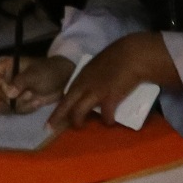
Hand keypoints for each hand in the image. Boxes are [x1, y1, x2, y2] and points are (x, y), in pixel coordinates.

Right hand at [0, 52, 73, 112]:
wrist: (65, 82)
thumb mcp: (35, 75)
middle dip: (4, 98)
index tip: (7, 88)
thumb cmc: (49, 72)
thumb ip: (20, 82)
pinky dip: (26, 109)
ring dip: (19, 104)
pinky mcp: (19, 103)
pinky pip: (14, 111)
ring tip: (33, 96)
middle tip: (18, 97)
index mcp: (6, 67)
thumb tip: (8, 94)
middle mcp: (5, 80)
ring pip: (2, 104)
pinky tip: (37, 102)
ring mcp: (11, 93)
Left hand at [49, 31, 180, 130]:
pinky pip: (105, 115)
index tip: (52, 115)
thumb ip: (92, 78)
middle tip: (51, 127)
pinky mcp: (109, 98)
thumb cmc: (118, 57)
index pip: (66, 94)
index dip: (59, 107)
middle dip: (58, 117)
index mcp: (82, 77)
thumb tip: (91, 89)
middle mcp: (84, 85)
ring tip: (81, 126)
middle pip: (66, 104)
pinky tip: (110, 122)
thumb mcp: (98, 66)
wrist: (132, 55)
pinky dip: (107, 120)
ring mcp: (95, 92)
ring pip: (79, 112)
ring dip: (78, 122)